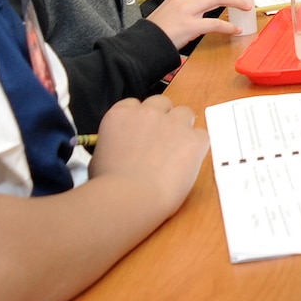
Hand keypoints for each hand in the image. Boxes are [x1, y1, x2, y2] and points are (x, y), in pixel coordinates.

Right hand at [91, 94, 207, 219]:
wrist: (130, 197)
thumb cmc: (108, 185)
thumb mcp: (99, 157)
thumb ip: (113, 144)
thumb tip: (118, 150)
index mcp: (121, 115)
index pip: (134, 105)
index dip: (140, 119)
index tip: (142, 133)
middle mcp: (147, 113)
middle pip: (162, 103)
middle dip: (163, 118)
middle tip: (162, 141)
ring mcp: (173, 123)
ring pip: (185, 113)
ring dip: (182, 127)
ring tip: (178, 151)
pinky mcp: (193, 139)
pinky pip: (202, 135)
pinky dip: (197, 147)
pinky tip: (188, 163)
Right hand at [147, 0, 254, 47]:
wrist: (142, 43)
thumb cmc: (157, 32)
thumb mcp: (172, 14)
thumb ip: (188, 9)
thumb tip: (205, 11)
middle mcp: (184, 0)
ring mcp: (185, 12)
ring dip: (235, 0)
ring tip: (247, 6)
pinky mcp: (187, 27)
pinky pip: (213, 24)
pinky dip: (226, 26)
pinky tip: (235, 29)